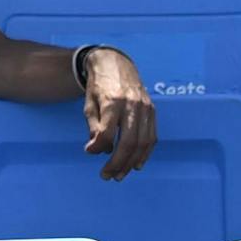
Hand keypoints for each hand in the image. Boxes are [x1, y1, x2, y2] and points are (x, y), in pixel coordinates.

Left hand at [77, 47, 157, 179]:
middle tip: (107, 175)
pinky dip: (145, 153)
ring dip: (131, 162)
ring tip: (120, 174)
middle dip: (117, 163)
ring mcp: (145, 108)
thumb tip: (97, 150)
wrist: (115, 64)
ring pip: (142, 142)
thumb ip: (94, 127)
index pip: (107, 132)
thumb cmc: (99, 87)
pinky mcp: (152, 110)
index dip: (98, 147)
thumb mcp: (89, 104)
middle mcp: (131, 105)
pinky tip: (136, 164)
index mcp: (112, 101)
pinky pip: (152, 137)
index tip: (89, 152)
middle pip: (128, 142)